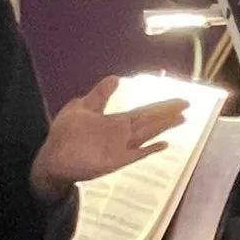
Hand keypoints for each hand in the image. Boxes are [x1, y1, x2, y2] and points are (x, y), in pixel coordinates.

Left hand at [31, 75, 191, 200]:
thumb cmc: (65, 135)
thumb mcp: (81, 107)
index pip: (144, 112)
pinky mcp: (114, 161)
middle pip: (149, 121)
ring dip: (163, 127)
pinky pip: (135, 155)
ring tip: (182, 119)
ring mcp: (120, 148)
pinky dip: (149, 150)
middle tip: (187, 106)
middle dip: (168, 113)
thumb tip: (116, 78)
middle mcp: (121, 134)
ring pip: (146, 134)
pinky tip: (163, 146)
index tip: (178, 101)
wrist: (52, 158)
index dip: (161, 106)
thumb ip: (99, 95)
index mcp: (116, 121)